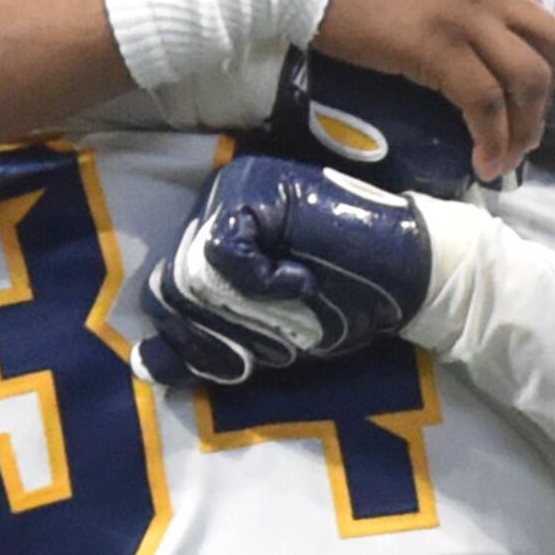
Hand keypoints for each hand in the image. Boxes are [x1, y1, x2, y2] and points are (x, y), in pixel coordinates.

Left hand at [137, 156, 433, 387]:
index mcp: (214, 234)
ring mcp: (233, 190)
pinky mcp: (255, 189)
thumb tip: (143, 366)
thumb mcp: (264, 336)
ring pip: (195, 272)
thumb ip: (207, 347)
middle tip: (285, 320)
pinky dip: (261, 281)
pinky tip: (301, 281)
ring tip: (298, 298)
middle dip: (227, 325)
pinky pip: (223, 252)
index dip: (202, 335)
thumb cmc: (344, 302)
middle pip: (175, 287)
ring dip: (250, 306)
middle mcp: (215, 205)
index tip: (257, 346)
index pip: (171, 293)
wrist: (411, 274)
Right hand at [309, 0, 554, 182]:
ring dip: (526, 128)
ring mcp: (466, 19)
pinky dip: (493, 140)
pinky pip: (486, 103)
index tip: (520, 94)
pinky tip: (482, 163)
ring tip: (506, 158)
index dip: (538, 59)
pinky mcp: (439, 51)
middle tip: (521, 127)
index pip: (534, 12)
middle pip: (553, 44)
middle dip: (547, 93)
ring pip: (530, 79)